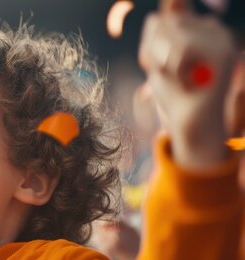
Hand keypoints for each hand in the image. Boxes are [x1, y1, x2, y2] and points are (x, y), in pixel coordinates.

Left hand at [138, 0, 236, 168]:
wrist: (192, 125)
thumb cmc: (174, 95)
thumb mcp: (161, 60)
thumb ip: (162, 32)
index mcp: (198, 29)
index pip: (159, 21)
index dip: (150, 49)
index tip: (161, 68)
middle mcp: (213, 30)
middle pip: (162, 23)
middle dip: (154, 52)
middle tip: (169, 76)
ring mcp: (220, 39)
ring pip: (171, 32)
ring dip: (163, 61)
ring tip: (179, 78)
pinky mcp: (222, 52)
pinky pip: (181, 48)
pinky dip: (175, 70)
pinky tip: (188, 82)